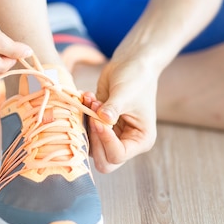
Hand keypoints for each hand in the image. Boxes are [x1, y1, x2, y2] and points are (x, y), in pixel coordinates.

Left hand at [83, 57, 157, 173]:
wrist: (131, 63)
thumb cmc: (135, 78)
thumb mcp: (125, 93)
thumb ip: (112, 108)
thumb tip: (102, 119)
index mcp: (140, 140)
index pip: (118, 155)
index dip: (105, 141)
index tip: (98, 120)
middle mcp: (126, 141)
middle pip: (104, 160)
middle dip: (94, 139)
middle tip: (92, 116)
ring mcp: (112, 134)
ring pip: (91, 146)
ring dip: (87, 125)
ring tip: (92, 101)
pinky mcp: (100, 123)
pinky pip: (85, 129)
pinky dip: (83, 116)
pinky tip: (88, 96)